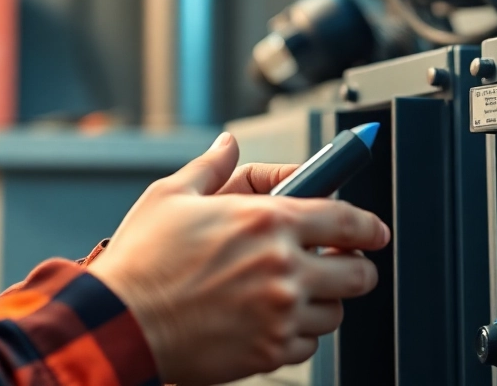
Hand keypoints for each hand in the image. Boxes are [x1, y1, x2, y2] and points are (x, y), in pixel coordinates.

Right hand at [88, 132, 389, 384]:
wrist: (121, 323)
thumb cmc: (141, 260)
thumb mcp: (171, 195)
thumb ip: (211, 167)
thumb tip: (227, 144)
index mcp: (267, 220)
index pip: (346, 219)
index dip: (369, 226)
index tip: (375, 232)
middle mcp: (283, 267)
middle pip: (356, 272)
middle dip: (356, 267)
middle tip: (341, 265)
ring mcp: (279, 313)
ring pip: (335, 312)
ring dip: (325, 303)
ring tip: (299, 294)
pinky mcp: (268, 351)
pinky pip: (308, 346)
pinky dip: (298, 335)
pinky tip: (274, 322)